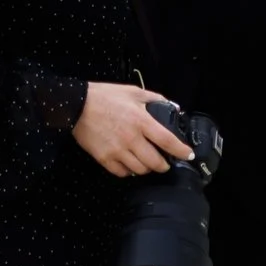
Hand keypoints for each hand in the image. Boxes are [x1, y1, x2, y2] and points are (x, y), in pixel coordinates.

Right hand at [73, 85, 194, 177]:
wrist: (76, 105)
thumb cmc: (105, 97)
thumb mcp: (133, 92)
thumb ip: (156, 99)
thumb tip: (174, 108)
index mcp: (141, 121)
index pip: (167, 141)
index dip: (181, 151)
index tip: (188, 156)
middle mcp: (131, 138)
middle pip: (155, 162)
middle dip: (163, 165)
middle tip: (164, 162)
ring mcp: (117, 150)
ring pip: (140, 170)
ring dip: (147, 168)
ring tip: (146, 163)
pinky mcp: (104, 158)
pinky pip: (122, 173)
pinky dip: (129, 171)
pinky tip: (129, 164)